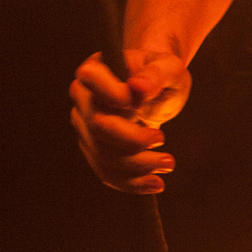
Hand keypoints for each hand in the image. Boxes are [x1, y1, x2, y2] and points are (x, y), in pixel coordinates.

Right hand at [69, 49, 189, 193]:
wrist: (155, 87)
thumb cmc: (162, 72)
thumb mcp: (169, 68)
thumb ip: (155, 75)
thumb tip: (137, 87)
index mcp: (96, 69)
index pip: (96, 90)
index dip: (117, 101)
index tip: (143, 107)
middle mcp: (83, 97)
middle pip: (98, 127)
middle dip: (133, 141)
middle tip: (164, 140)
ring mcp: (84, 124)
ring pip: (102, 155)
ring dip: (137, 166)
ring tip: (168, 163)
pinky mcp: (93, 147)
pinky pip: (106, 172)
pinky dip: (131, 182)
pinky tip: (155, 183)